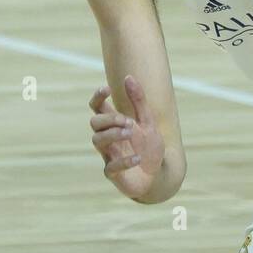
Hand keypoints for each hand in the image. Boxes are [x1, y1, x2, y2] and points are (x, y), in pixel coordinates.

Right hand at [89, 75, 165, 199]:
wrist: (158, 175)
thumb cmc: (149, 147)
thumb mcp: (148, 122)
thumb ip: (139, 101)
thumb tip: (128, 77)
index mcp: (113, 124)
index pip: (96, 107)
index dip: (98, 97)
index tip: (107, 89)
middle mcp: (108, 138)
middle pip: (94, 123)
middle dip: (109, 119)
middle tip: (128, 121)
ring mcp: (108, 155)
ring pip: (97, 141)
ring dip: (113, 134)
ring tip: (130, 133)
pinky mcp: (113, 174)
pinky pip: (111, 166)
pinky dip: (124, 161)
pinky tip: (138, 158)